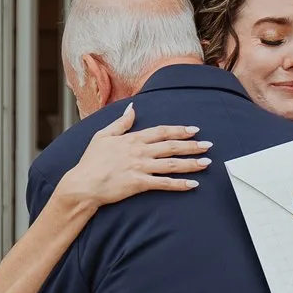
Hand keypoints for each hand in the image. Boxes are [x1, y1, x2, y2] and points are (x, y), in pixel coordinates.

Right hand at [57, 105, 210, 207]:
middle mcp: (140, 151)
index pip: (162, 132)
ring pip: (172, 164)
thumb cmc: (91, 161)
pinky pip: (164, 184)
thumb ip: (121, 122)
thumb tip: (132, 108)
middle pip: (171, 146)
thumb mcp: (103, 135)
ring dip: (191, 163)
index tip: (194, 130)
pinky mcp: (139, 184)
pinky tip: (193, 185)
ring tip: (206, 163)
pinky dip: (179, 184)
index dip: (180, 130)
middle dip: (192, 145)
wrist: (83, 183)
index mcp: (133, 139)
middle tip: (209, 146)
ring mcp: (140, 167)